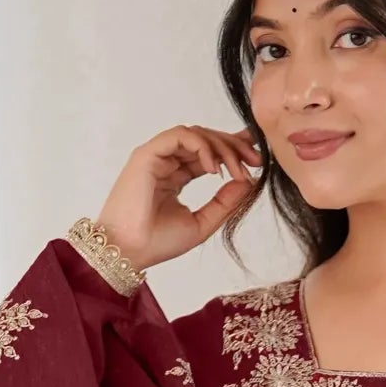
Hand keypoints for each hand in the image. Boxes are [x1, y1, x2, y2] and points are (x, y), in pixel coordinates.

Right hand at [97, 126, 263, 274]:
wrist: (128, 252)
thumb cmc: (157, 243)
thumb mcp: (202, 223)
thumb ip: (224, 202)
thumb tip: (248, 182)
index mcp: (175, 176)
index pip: (207, 154)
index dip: (232, 149)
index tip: (256, 157)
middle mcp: (166, 162)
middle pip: (205, 140)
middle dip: (233, 146)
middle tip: (256, 160)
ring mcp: (156, 155)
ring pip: (196, 134)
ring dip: (221, 147)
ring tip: (237, 170)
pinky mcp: (148, 153)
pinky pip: (180, 135)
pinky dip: (201, 146)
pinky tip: (213, 169)